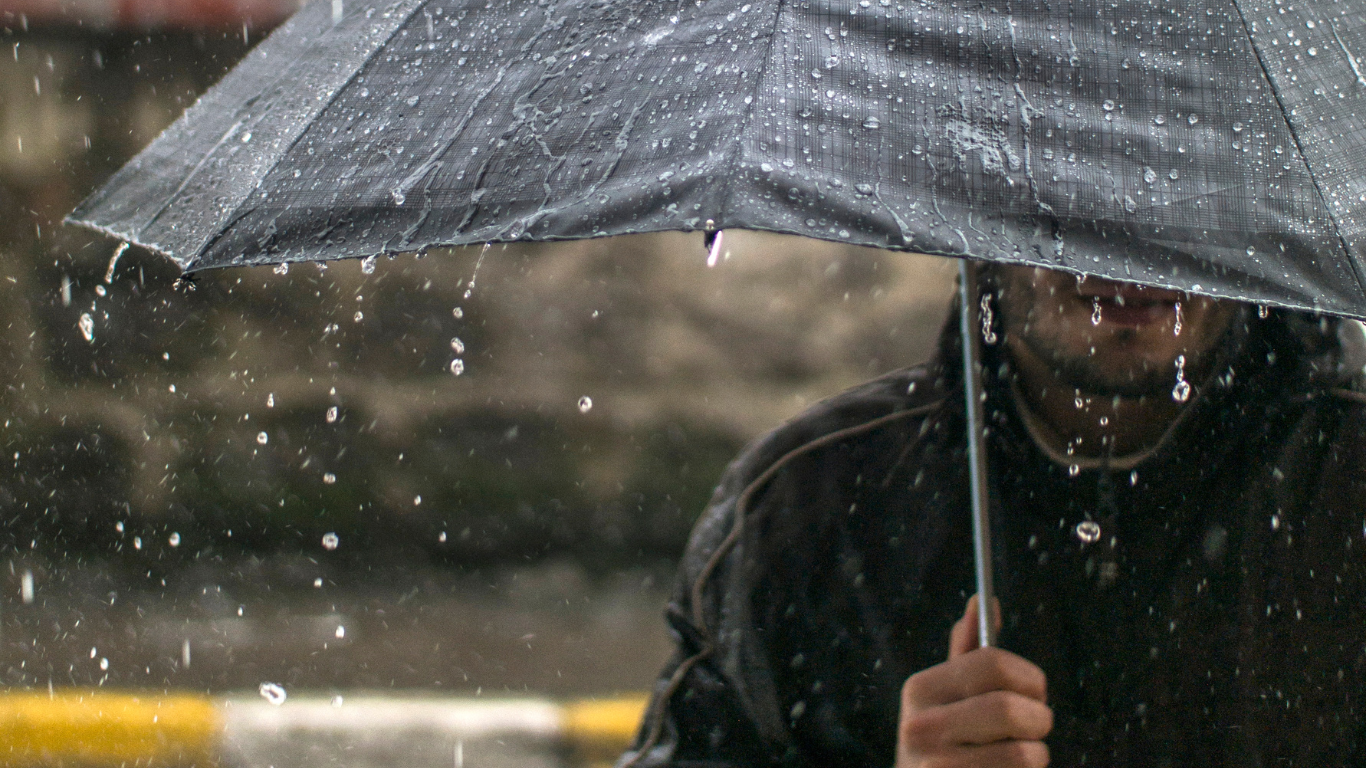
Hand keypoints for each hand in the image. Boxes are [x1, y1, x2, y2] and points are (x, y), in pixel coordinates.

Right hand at [894, 595, 1052, 767]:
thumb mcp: (948, 698)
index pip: (992, 662)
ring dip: (1035, 755)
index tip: (1035, 691)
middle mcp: (920, 725)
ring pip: (1025, 751)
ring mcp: (936, 766)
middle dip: (1038, 719)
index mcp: (920, 688)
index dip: (1029, 677)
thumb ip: (967, 652)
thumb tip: (981, 602)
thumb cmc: (947, 745)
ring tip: (1017, 755)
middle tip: (1035, 726)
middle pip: (1009, 707)